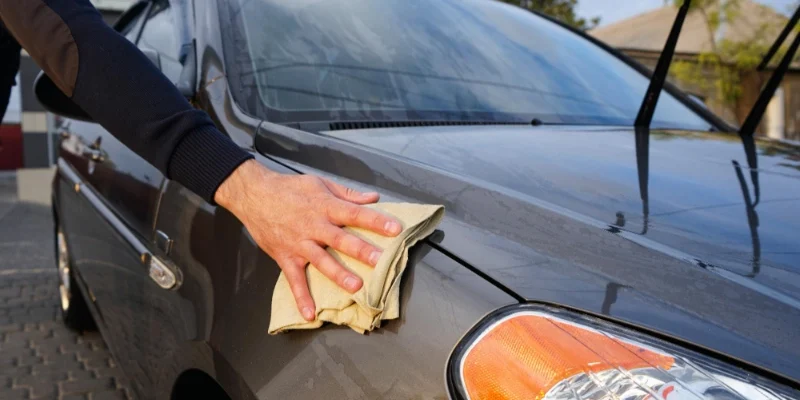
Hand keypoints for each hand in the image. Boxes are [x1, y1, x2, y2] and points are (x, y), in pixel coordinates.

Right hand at [214, 160, 401, 320]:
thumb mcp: (319, 183)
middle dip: (361, 251)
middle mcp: (313, 226)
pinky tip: (310, 313)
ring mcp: (299, 244)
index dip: (376, 221)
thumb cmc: (289, 188)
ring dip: (338, 275)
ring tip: (355, 287)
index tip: (395, 229)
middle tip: (379, 261)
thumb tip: (373, 198)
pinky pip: (294, 279)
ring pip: (321, 261)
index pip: (355, 214)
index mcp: (325, 207)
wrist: (253, 194)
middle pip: (340, 240)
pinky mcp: (285, 257)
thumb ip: (347, 194)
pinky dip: (301, 297)